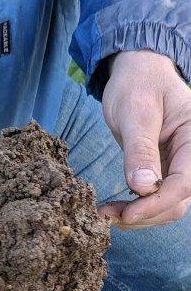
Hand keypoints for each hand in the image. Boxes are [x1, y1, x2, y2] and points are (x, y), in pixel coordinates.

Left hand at [99, 50, 190, 227]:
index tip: (128, 213)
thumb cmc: (137, 84)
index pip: (185, 182)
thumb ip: (140, 149)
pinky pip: (155, 196)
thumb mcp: (136, 113)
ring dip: (140, 215)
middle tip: (110, 216)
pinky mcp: (162, 169)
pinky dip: (136, 206)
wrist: (135, 74)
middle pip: (178, 199)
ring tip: (108, 213)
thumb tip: (144, 187)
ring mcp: (177, 164)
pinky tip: (114, 207)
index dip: (157, 202)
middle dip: (146, 214)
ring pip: (167, 203)